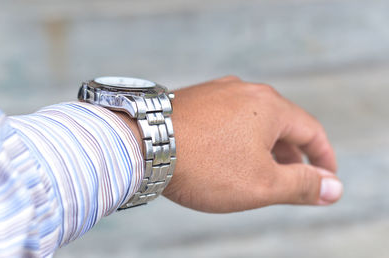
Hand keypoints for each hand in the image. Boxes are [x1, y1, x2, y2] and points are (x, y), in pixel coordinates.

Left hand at [162, 76, 341, 212]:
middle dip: (292, 156)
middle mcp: (245, 91)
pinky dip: (238, 139)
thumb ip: (302, 185)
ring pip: (253, 122)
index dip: (323, 158)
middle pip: (282, 125)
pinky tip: (228, 156)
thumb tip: (334, 188)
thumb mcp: (262, 184)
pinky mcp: (195, 99)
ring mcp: (217, 92)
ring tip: (261, 172)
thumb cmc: (205, 166)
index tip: (327, 179)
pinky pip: (228, 120)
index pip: (311, 131)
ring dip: (264, 148)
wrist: (143, 144)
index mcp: (270, 106)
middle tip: (294, 182)